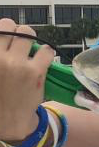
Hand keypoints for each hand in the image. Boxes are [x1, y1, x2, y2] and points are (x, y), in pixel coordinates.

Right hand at [0, 19, 54, 140]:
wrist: (7, 121)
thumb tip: (6, 33)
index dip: (4, 31)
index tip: (7, 39)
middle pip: (10, 25)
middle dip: (16, 32)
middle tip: (18, 43)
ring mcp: (16, 63)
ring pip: (28, 33)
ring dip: (30, 39)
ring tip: (29, 51)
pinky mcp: (34, 72)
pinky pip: (46, 51)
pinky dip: (46, 53)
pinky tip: (41, 61)